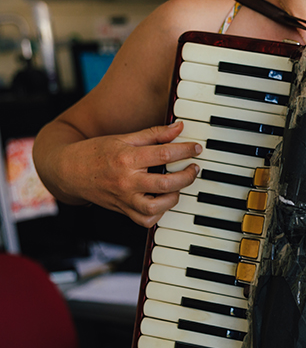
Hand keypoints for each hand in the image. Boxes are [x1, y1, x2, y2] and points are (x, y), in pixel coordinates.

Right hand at [63, 121, 200, 227]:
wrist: (67, 171)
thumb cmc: (96, 152)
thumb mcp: (124, 138)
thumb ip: (153, 134)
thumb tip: (179, 127)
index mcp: (127, 158)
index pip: (164, 154)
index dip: (185, 150)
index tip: (196, 148)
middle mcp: (126, 181)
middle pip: (166, 183)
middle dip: (187, 176)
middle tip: (194, 168)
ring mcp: (124, 199)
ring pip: (157, 207)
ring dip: (174, 197)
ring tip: (178, 186)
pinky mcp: (123, 211)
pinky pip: (146, 220)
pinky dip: (159, 214)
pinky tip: (163, 201)